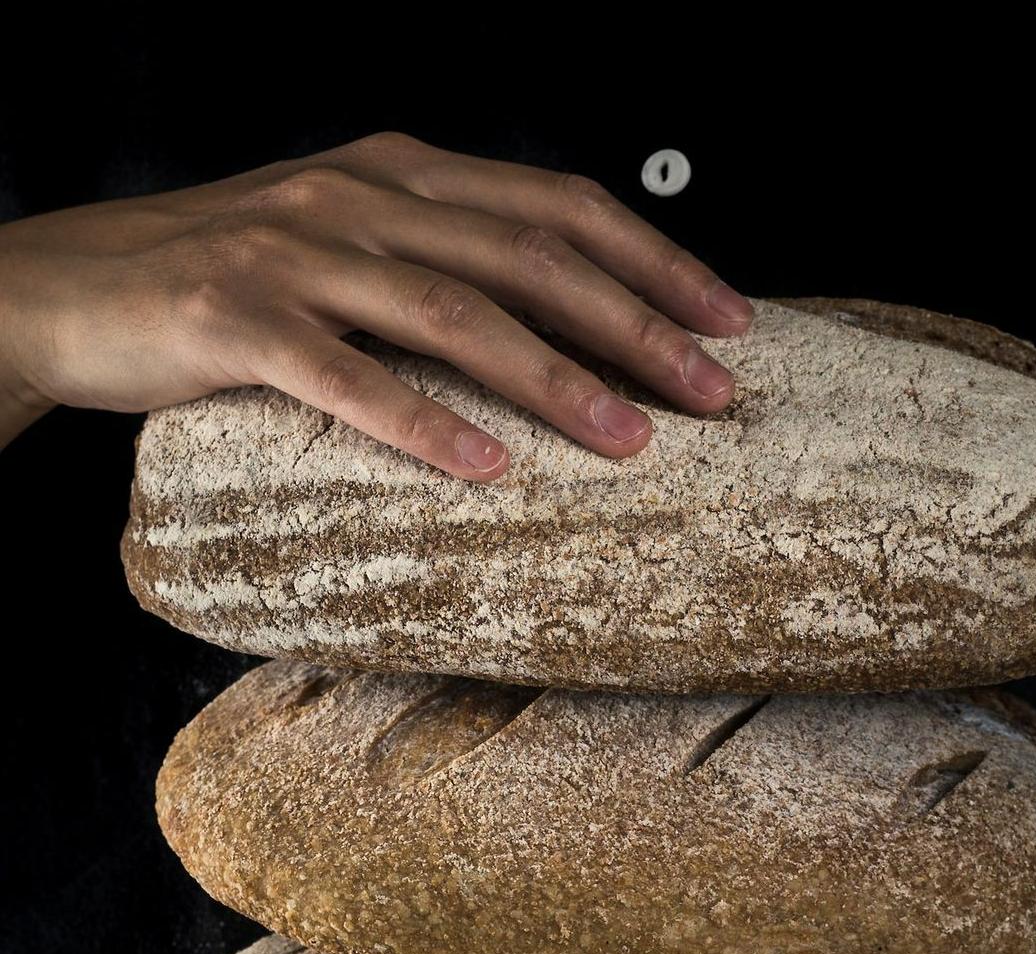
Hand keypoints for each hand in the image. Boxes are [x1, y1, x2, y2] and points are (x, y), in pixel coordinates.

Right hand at [0, 132, 752, 468]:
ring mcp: (297, 252)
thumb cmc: (227, 281)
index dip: (654, 260)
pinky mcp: (235, 317)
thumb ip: (436, 258)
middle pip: (527, 255)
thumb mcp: (345, 242)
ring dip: (553, 379)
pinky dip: (421, 421)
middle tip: (712, 394)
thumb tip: (555, 323)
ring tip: (628, 445)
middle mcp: (359, 195)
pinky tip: (488, 468)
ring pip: (451, 312)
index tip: (730, 321)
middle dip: (635, 325)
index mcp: (399, 170)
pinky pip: (344, 375)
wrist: (70, 284)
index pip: (556, 205)